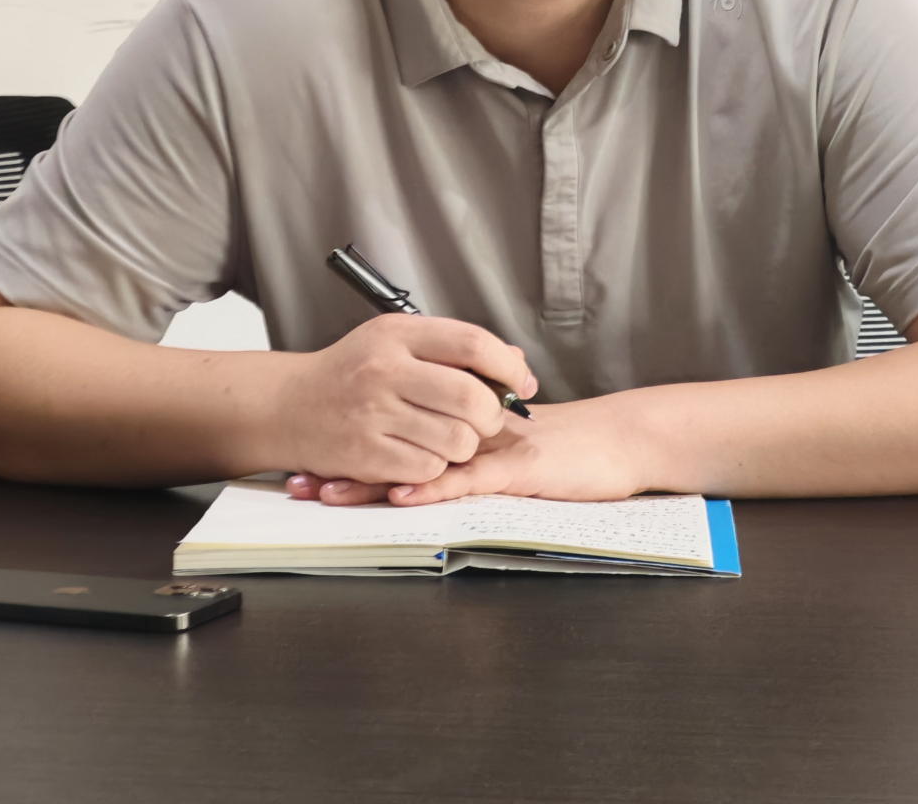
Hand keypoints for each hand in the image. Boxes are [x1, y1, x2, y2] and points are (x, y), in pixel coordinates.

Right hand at [275, 314, 535, 487]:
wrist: (286, 406)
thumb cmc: (349, 373)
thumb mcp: (396, 341)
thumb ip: (453, 349)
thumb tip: (515, 362)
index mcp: (397, 334)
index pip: (472, 343)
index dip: (508, 366)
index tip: (521, 382)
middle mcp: (385, 370)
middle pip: (472, 397)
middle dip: (492, 414)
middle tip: (485, 419)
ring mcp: (374, 414)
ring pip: (457, 440)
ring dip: (464, 444)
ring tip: (448, 436)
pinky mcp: (366, 455)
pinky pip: (429, 468)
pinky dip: (435, 466)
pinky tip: (420, 452)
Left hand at [287, 394, 655, 506]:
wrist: (618, 441)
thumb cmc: (567, 447)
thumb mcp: (509, 444)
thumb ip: (468, 446)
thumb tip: (424, 461)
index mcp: (462, 424)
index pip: (396, 430)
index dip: (351, 447)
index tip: (308, 463)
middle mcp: (468, 432)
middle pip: (396, 445)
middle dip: (345, 464)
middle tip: (300, 482)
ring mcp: (490, 450)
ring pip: (420, 461)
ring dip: (374, 480)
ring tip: (329, 492)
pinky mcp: (516, 470)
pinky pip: (468, 480)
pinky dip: (433, 487)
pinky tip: (402, 493)